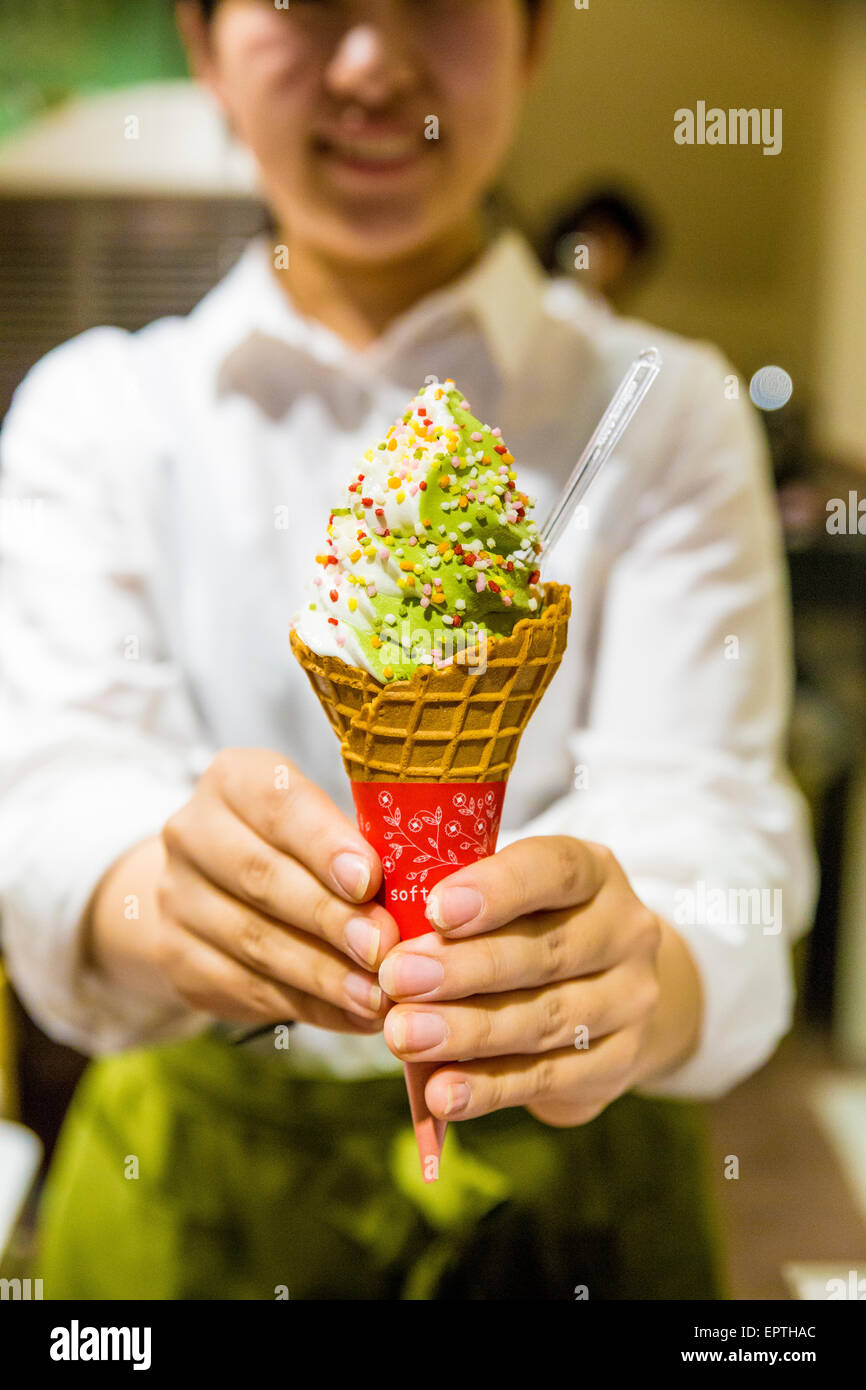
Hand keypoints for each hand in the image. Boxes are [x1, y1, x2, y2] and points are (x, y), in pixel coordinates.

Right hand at [87, 748, 399, 1031]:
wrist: (211, 888)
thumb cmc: (299, 846)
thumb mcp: (326, 822)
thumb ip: (363, 845)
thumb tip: (424, 889)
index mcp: (234, 780)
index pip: (276, 803)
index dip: (323, 843)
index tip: (369, 879)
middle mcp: (193, 833)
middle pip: (262, 877)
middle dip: (330, 916)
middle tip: (383, 947)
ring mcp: (177, 898)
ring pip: (256, 941)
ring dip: (324, 973)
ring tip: (379, 994)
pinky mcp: (179, 959)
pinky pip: (251, 988)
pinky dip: (311, 1005)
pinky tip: (356, 1014)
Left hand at [378, 836, 701, 1125]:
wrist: (609, 994)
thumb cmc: (530, 927)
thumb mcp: (508, 896)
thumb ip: (459, 903)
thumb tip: (380, 928)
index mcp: (594, 872)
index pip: (555, 869)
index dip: (497, 889)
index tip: (436, 909)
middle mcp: (624, 932)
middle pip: (544, 952)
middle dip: (464, 968)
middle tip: (397, 978)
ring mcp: (628, 1002)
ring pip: (543, 1019)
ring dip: (467, 1031)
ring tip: (404, 1036)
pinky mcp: (617, 1064)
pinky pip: (547, 1078)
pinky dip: (489, 1088)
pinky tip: (442, 1093)